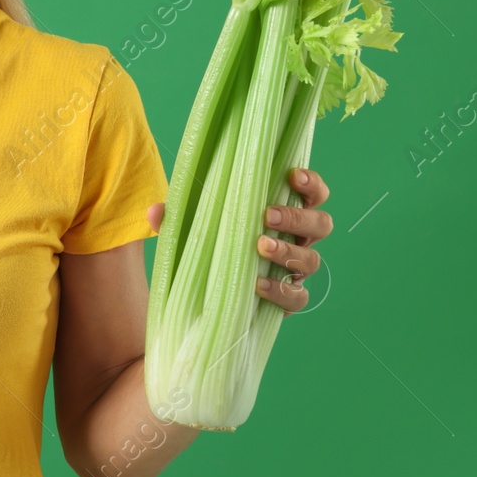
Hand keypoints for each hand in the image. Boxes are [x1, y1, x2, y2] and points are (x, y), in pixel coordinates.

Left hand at [145, 167, 331, 315]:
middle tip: (266, 215)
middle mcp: (297, 239)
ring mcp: (295, 270)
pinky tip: (258, 285)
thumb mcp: (191, 227)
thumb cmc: (210, 245)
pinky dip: (281, 290)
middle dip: (297, 217)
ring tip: (260, 246)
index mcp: (282, 213)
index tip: (293, 176)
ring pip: (312, 259)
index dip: (311, 184)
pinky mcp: (288, 299)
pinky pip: (298, 297)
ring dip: (289, 251)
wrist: (210, 295)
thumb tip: (156, 211)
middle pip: (320, 224)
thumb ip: (176, 217)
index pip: (312, 194)